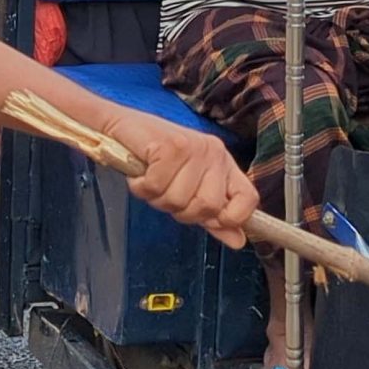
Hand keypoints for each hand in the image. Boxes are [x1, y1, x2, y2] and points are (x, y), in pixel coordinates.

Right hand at [99, 109, 258, 247]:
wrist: (120, 127)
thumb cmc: (153, 158)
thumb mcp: (188, 189)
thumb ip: (213, 216)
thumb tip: (238, 241)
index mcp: (223, 163)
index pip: (248, 198)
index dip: (231, 218)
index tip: (209, 221)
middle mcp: (213, 153)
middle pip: (209, 207)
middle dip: (180, 210)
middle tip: (166, 192)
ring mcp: (193, 148)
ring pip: (179, 200)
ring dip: (157, 197)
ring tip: (151, 178)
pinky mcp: (170, 146)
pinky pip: (157, 187)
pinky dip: (142, 187)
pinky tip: (141, 172)